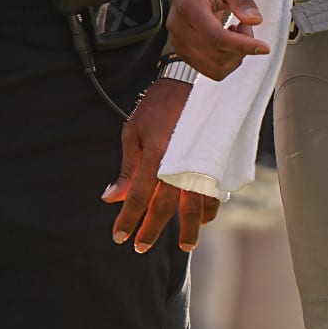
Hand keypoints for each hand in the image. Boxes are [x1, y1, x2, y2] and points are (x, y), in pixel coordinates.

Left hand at [103, 78, 217, 252]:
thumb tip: (112, 197)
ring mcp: (200, 165)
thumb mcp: (133, 131)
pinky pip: (214, 194)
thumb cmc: (157, 105)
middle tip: (142, 247)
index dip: (128, 220)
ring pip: (194, 208)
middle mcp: (178, 165)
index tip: (119, 237)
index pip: (138, 198)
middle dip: (151, 230)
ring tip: (184, 245)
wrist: (191, 82)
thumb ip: (126, 168)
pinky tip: (203, 219)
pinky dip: (209, 210)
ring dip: (188, 229)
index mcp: (154, 155)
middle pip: (165, 209)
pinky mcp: (215, 162)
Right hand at [166, 0, 268, 80]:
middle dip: (240, 48)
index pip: (216, 37)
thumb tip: (254, 19)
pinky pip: (208, 69)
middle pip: (215, 56)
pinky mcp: (182, 49)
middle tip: (247, 26)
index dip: (243, 46)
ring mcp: (178, 40)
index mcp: (189, 7)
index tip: (264, 47)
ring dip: (233, 57)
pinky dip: (224, 61)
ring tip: (237, 33)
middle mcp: (179, 27)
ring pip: (213, 68)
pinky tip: (228, 41)